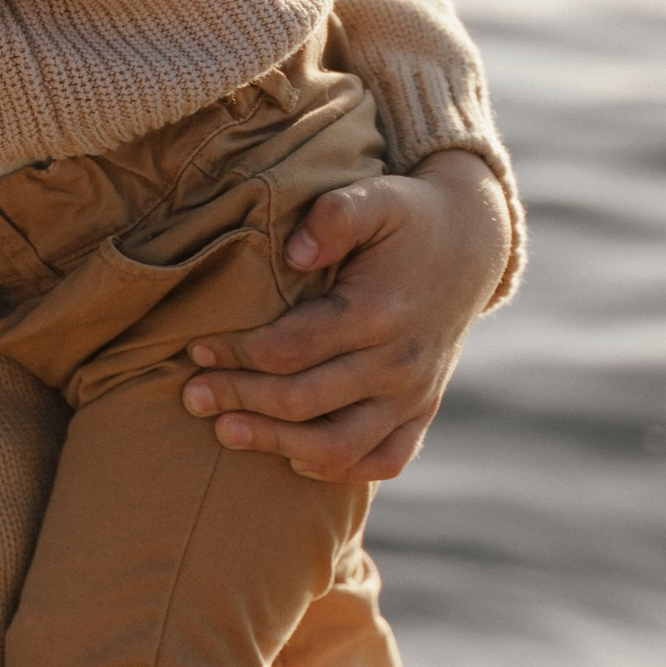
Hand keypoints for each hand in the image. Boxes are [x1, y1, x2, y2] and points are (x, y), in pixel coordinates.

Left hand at [179, 148, 512, 485]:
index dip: (237, 353)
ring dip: (276, 445)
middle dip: (239, 399)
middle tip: (192, 395)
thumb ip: (335, 216)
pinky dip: (339, 469)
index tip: (197, 348)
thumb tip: (293, 252)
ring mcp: (414, 394)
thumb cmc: (408, 217)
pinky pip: (384, 460)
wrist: (473, 244)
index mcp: (378, 313)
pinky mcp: (423, 410)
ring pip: (339, 446)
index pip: (291, 348)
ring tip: (225, 432)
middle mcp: (399, 364)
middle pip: (303, 401)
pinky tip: (295, 461)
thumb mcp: (377, 197)